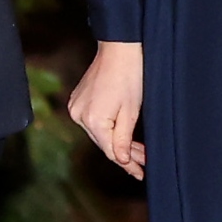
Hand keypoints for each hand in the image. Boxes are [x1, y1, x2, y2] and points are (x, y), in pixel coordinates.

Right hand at [67, 40, 146, 178]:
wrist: (119, 48)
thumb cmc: (129, 76)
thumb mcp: (131, 112)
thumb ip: (123, 140)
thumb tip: (121, 161)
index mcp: (93, 120)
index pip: (110, 151)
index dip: (127, 164)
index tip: (140, 174)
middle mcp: (79, 115)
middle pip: (104, 143)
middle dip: (125, 153)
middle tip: (144, 161)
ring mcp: (76, 107)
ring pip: (99, 133)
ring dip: (117, 140)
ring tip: (138, 149)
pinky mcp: (78, 100)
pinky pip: (94, 122)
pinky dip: (108, 128)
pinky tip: (123, 133)